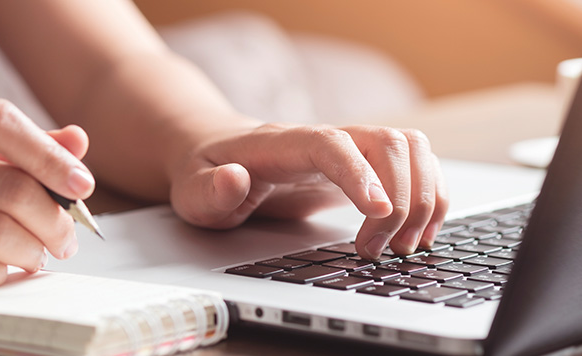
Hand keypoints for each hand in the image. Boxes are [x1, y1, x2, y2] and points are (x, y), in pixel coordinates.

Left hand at [169, 122, 447, 259]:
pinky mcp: (362, 166)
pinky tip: (419, 231)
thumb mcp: (193, 190)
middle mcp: (324, 138)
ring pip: (410, 149)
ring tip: (404, 245)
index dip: (360, 174)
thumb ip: (210, 190)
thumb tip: (233, 180)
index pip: (331, 144)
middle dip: (399, 199)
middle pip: (385, 142)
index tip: (378, 214)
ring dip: (423, 197)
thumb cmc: (208, 173)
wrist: (218, 155)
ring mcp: (348, 149)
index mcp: (282, 143)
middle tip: (378, 249)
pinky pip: (415, 165)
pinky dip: (429, 196)